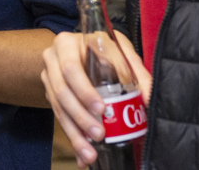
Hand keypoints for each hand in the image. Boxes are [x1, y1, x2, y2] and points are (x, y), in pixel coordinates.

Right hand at [41, 31, 150, 167]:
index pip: (71, 69)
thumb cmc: (103, 48)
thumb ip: (136, 71)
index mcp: (66, 44)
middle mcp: (52, 61)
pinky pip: (59, 118)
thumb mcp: (120, 50)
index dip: (84, 91)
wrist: (81, 47)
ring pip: (58, 109)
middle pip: (61, 92)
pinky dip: (72, 138)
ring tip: (89, 153)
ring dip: (74, 133)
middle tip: (99, 134)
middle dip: (80, 117)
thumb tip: (149, 98)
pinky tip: (81, 155)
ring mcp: (49, 79)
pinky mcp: (51, 95)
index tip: (101, 109)